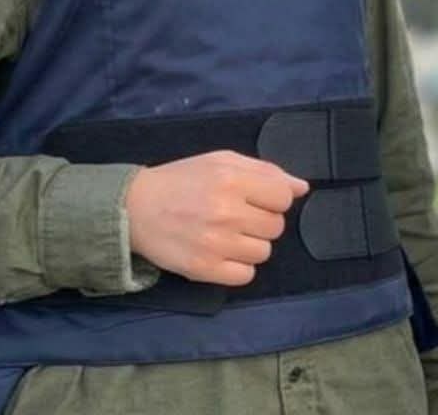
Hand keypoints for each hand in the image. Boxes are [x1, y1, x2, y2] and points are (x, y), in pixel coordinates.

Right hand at [124, 150, 309, 285]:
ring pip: (263, 252)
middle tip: (238, 216)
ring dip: (251, 245)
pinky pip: (246, 275)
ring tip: (228, 235)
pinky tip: (223, 253)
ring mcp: (216, 243)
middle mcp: (227, 212)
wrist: (135, 209)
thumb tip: (302, 188)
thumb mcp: (222, 161)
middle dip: (261, 221)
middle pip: (276, 227)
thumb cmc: (182, 180)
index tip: (256, 199)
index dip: (274, 199)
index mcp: (232, 180)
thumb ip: (265, 171)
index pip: (284, 198)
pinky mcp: (204, 269)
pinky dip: (239, 267)